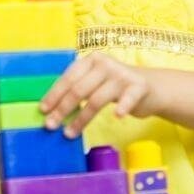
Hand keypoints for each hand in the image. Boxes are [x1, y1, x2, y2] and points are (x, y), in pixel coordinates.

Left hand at [39, 52, 157, 137]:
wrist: (151, 87)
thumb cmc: (116, 87)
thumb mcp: (96, 82)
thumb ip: (78, 89)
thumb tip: (51, 110)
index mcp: (92, 60)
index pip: (68, 77)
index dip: (54, 95)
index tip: (43, 111)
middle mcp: (106, 64)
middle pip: (79, 89)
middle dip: (62, 109)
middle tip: (50, 126)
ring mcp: (122, 75)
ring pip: (96, 99)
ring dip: (81, 119)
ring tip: (69, 134)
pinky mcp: (138, 87)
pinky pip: (128, 99)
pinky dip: (123, 107)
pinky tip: (117, 116)